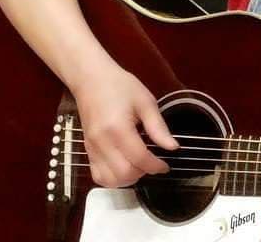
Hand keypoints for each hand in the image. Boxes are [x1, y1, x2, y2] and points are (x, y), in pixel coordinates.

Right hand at [73, 63, 178, 187]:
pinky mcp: (87, 151)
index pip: (139, 158)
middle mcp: (102, 143)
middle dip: (144, 173)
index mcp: (118, 128)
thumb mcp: (146, 101)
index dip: (156, 166)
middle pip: (124, 173)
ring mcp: (91, 149)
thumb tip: (173, 147)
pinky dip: (113, 179)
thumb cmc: (120, 86)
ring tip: (140, 166)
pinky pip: (98, 176)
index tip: (166, 165)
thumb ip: (158, 127)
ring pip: (109, 180)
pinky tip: (124, 167)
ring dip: (128, 179)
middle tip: (154, 163)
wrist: (91, 79)